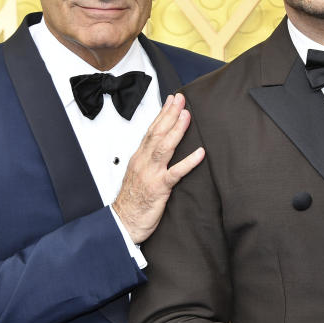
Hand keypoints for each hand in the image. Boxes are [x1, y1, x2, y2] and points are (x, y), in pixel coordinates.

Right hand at [112, 94, 203, 242]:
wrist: (122, 223)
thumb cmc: (131, 202)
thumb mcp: (138, 175)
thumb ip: (149, 160)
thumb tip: (161, 147)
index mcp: (139, 158)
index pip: (151, 130)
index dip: (162, 114)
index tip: (172, 100)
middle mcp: (144, 162)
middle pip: (157, 133)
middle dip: (170, 114)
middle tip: (181, 99)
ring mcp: (151, 174)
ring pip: (164, 147)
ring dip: (177, 130)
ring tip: (187, 115)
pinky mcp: (159, 188)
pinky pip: (176, 173)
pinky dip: (188, 161)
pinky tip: (200, 153)